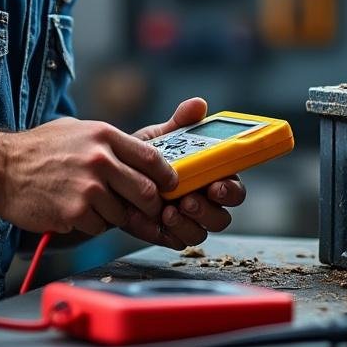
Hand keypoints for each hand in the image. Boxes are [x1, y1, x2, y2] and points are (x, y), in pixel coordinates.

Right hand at [0, 118, 177, 236]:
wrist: (0, 168)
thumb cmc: (39, 149)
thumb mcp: (78, 130)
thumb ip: (109, 142)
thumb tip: (141, 153)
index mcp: (104, 136)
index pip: (152, 157)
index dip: (166, 175)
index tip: (169, 184)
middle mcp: (99, 160)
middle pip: (146, 191)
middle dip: (150, 205)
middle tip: (145, 208)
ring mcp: (87, 188)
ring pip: (122, 213)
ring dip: (114, 215)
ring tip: (94, 204)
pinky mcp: (74, 212)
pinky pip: (99, 226)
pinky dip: (92, 224)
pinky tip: (75, 211)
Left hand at [124, 98, 246, 248]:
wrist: (112, 177)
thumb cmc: (145, 157)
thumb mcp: (161, 137)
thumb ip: (180, 123)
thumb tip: (198, 104)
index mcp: (212, 179)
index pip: (234, 190)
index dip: (230, 191)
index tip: (216, 186)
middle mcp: (205, 203)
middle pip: (222, 217)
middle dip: (207, 211)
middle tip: (188, 200)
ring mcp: (188, 222)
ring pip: (201, 233)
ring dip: (188, 224)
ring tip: (168, 210)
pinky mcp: (169, 235)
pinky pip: (176, 241)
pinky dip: (167, 232)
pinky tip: (154, 218)